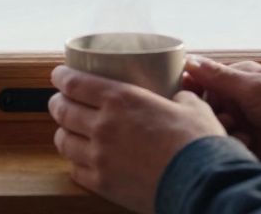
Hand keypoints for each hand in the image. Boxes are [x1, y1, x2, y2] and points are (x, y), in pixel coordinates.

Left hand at [49, 65, 225, 213]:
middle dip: (57, 102)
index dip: (61, 76)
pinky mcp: (102, 183)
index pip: (75, 83)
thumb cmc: (200, 143)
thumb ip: (178, 96)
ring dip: (63, 132)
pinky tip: (81, 159)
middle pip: (62, 110)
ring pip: (63, 141)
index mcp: (121, 98)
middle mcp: (103, 125)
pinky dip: (75, 162)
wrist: (203, 185)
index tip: (58, 75)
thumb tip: (178, 97)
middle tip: (60, 101)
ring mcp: (99, 156)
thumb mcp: (191, 106)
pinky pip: (75, 170)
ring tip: (68, 130)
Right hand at [182, 56, 260, 173]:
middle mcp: (237, 100)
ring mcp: (243, 123)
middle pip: (204, 107)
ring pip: (213, 127)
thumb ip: (219, 76)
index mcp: (237, 79)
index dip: (192, 89)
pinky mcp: (249, 146)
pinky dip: (231, 145)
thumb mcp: (253, 87)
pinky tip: (247, 144)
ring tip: (239, 132)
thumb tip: (189, 60)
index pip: (202, 81)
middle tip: (225, 117)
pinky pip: (227, 145)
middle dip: (208, 113)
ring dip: (220, 130)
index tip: (187, 97)